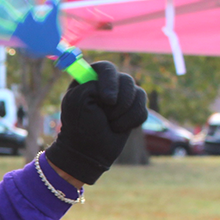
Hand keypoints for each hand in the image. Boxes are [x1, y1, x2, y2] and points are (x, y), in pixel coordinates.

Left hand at [44, 61, 147, 184]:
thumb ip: (91, 86)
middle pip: (126, 80)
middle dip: (118, 103)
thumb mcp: (76, 103)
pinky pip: (143, 109)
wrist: (88, 151)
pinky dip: (131, 121)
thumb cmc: (79, 126)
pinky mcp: (134, 109)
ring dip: (124, 113)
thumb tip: (112, 88)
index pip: (106, 68)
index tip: (107, 100)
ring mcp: (123, 96)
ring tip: (109, 123)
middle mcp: (107, 84)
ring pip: (138, 93)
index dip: (109, 81)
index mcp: (90, 79)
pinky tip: (117, 128)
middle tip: (106, 117)